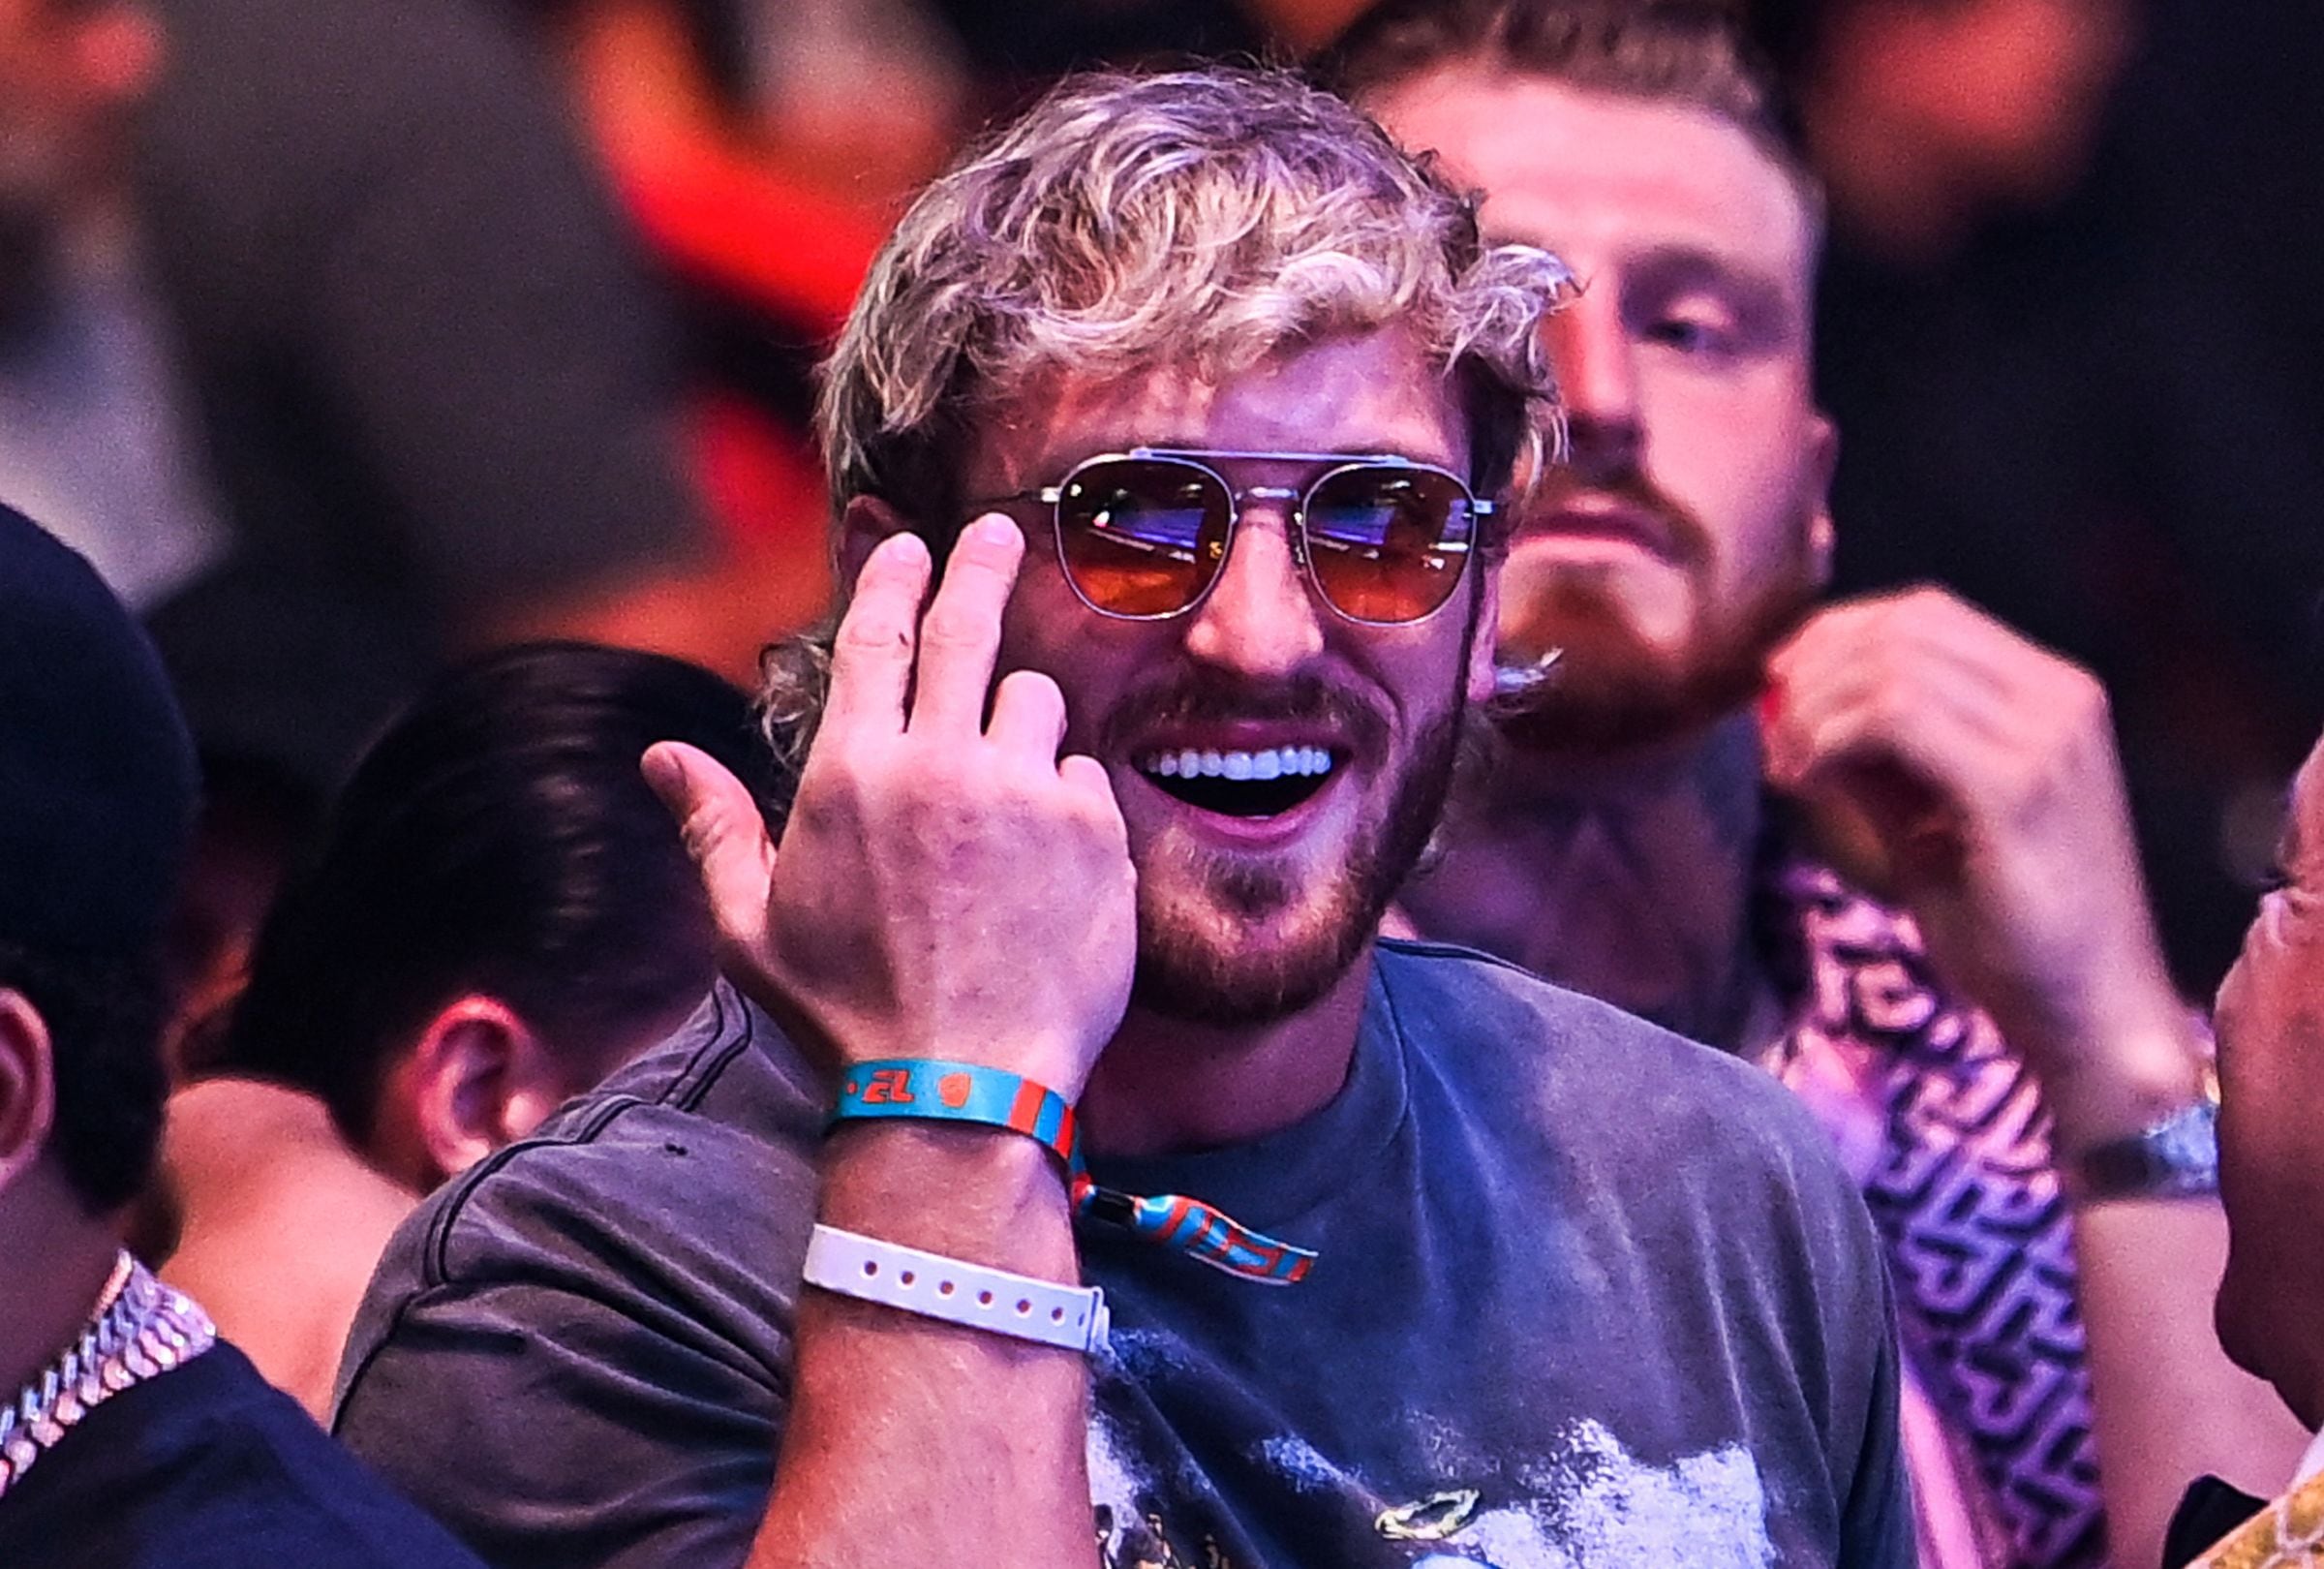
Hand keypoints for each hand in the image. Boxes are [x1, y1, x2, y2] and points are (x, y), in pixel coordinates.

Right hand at [646, 517, 1136, 1098]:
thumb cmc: (846, 1016)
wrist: (957, 1090)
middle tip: (1003, 535)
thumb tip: (661, 756)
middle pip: (969, 629)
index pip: (877, 636)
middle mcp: (943, 763)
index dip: (895, 576)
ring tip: (1000, 804)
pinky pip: (1083, 780)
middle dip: (984, 567)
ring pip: (1035, 705)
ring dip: (1019, 727)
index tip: (911, 543)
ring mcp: (1026, 794)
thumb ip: (712, 827)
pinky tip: (1042, 868)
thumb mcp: (750, 928)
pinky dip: (1064, 803)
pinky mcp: (1094, 835)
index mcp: (854, 772)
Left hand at [1762, 588, 2202, 1139]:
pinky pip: (1894, 718)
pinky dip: (1830, 738)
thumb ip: (1875, 755)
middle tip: (1770, 731)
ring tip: (1787, 767)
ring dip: (1814, 708)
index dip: (1836, 635)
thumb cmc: (2009, 927)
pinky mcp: (2017, 789)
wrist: (2090, 1013)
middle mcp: (2060, 698)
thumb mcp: (1929, 819)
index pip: (1925, 613)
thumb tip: (1790, 701)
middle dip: (1815, 668)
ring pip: (1893, 667)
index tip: (1778, 686)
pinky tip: (1805, 782)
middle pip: (1904, 627)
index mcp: (2051, 693)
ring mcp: (2047, 739)